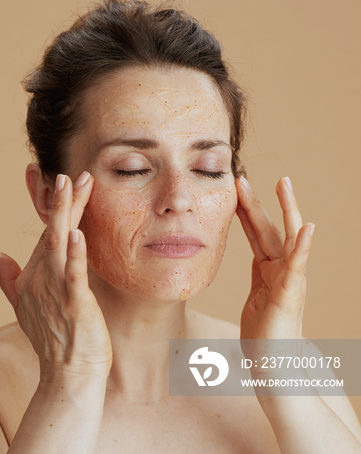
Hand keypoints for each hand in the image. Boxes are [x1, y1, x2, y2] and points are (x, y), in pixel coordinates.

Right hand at [0, 171, 111, 381]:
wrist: (67, 373)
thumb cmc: (52, 338)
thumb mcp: (23, 304)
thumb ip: (8, 277)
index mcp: (35, 274)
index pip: (47, 232)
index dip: (56, 206)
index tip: (62, 179)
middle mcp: (42, 277)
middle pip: (52, 231)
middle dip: (62, 200)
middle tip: (71, 172)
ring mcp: (56, 289)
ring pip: (60, 243)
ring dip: (65, 213)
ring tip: (72, 185)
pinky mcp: (73, 304)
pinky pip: (73, 275)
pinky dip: (74, 254)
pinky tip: (76, 232)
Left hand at [236, 176, 314, 341]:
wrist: (273, 363)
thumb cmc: (264, 334)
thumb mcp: (255, 297)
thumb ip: (257, 277)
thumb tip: (254, 260)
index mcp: (269, 269)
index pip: (255, 233)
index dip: (245, 210)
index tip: (234, 188)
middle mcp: (282, 269)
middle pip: (269, 228)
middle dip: (257, 201)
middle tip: (244, 177)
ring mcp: (289, 279)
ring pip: (287, 238)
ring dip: (285, 210)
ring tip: (283, 184)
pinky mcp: (291, 293)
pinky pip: (298, 267)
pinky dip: (302, 247)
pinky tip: (307, 227)